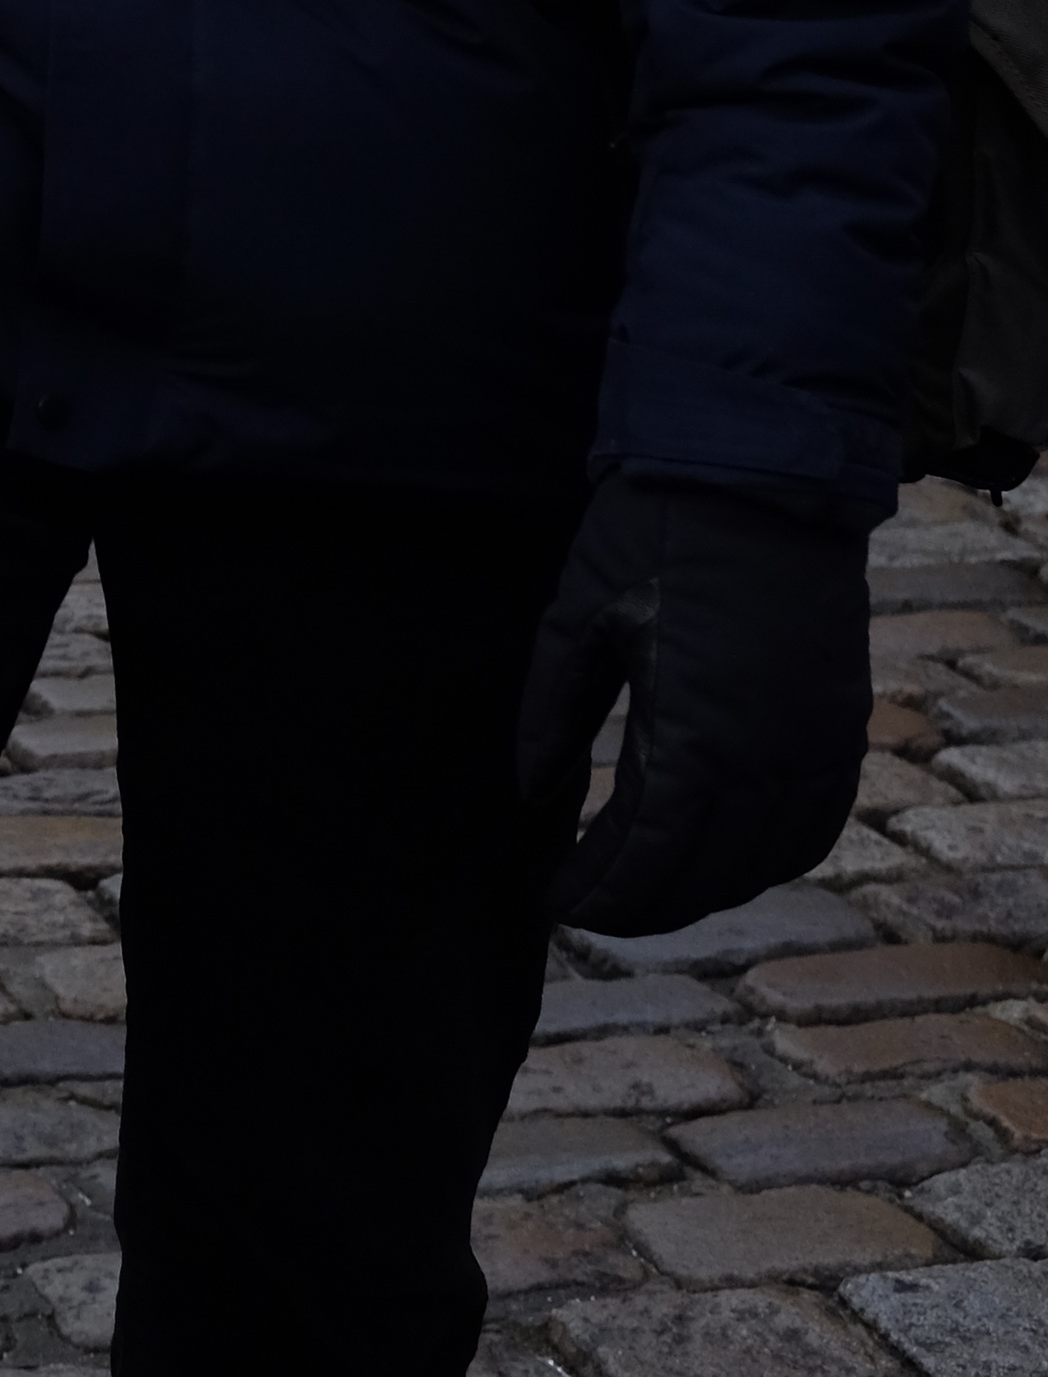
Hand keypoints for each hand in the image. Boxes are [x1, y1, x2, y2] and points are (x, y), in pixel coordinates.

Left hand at [518, 476, 871, 941]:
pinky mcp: (844, 723)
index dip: (596, 891)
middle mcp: (763, 757)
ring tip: (651, 892)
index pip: (641, 855)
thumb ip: (552, 710)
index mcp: (692, 735)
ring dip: (708, 891)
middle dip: (642, 906)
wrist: (757, 469)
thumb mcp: (578, 613)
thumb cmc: (655, 531)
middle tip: (592, 907)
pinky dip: (776, 858)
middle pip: (703, 875)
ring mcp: (814, 744)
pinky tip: (734, 858)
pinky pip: (820, 824)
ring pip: (767, 862)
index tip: (555, 901)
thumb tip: (532, 789)